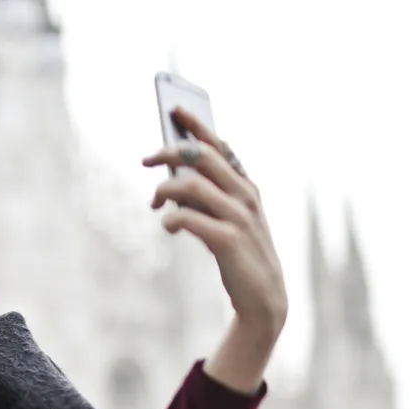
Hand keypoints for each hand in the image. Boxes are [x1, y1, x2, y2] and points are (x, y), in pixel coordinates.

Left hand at [143, 108, 287, 335]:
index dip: (198, 127)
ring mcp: (239, 218)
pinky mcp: (229, 241)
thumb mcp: (225, 219)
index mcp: (246, 187)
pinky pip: (190, 219)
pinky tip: (168, 226)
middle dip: (171, 152)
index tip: (175, 110)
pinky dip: (172, 219)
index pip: (221, 147)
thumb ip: (205, 198)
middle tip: (146, 159)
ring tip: (154, 203)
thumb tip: (171, 182)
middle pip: (204, 158)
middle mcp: (245, 196)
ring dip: (166, 190)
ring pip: (193, 186)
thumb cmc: (239, 254)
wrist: (263, 297)